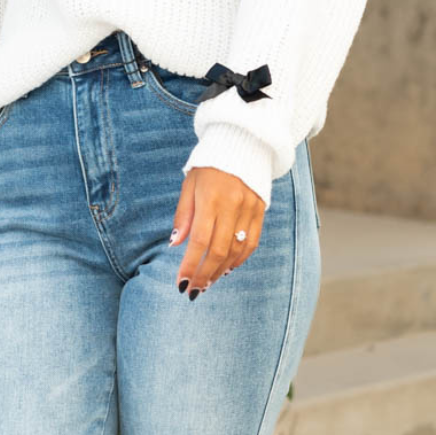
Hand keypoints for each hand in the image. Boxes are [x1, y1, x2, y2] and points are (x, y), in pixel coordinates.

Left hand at [171, 167, 263, 293]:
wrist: (242, 143)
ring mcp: (249, 209)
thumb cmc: (209, 166)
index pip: (199, 240)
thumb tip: (175, 243)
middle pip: (219, 250)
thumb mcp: (189, 185)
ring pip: (237, 250)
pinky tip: (228, 268)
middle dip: (205, 274)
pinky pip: (252, 242)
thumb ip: (183, 215)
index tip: (181, 283)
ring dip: (221, 271)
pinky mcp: (260, 211)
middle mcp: (232, 206)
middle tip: (194, 290)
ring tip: (208, 282)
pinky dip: (240, 259)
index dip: (190, 265)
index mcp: (210, 199)